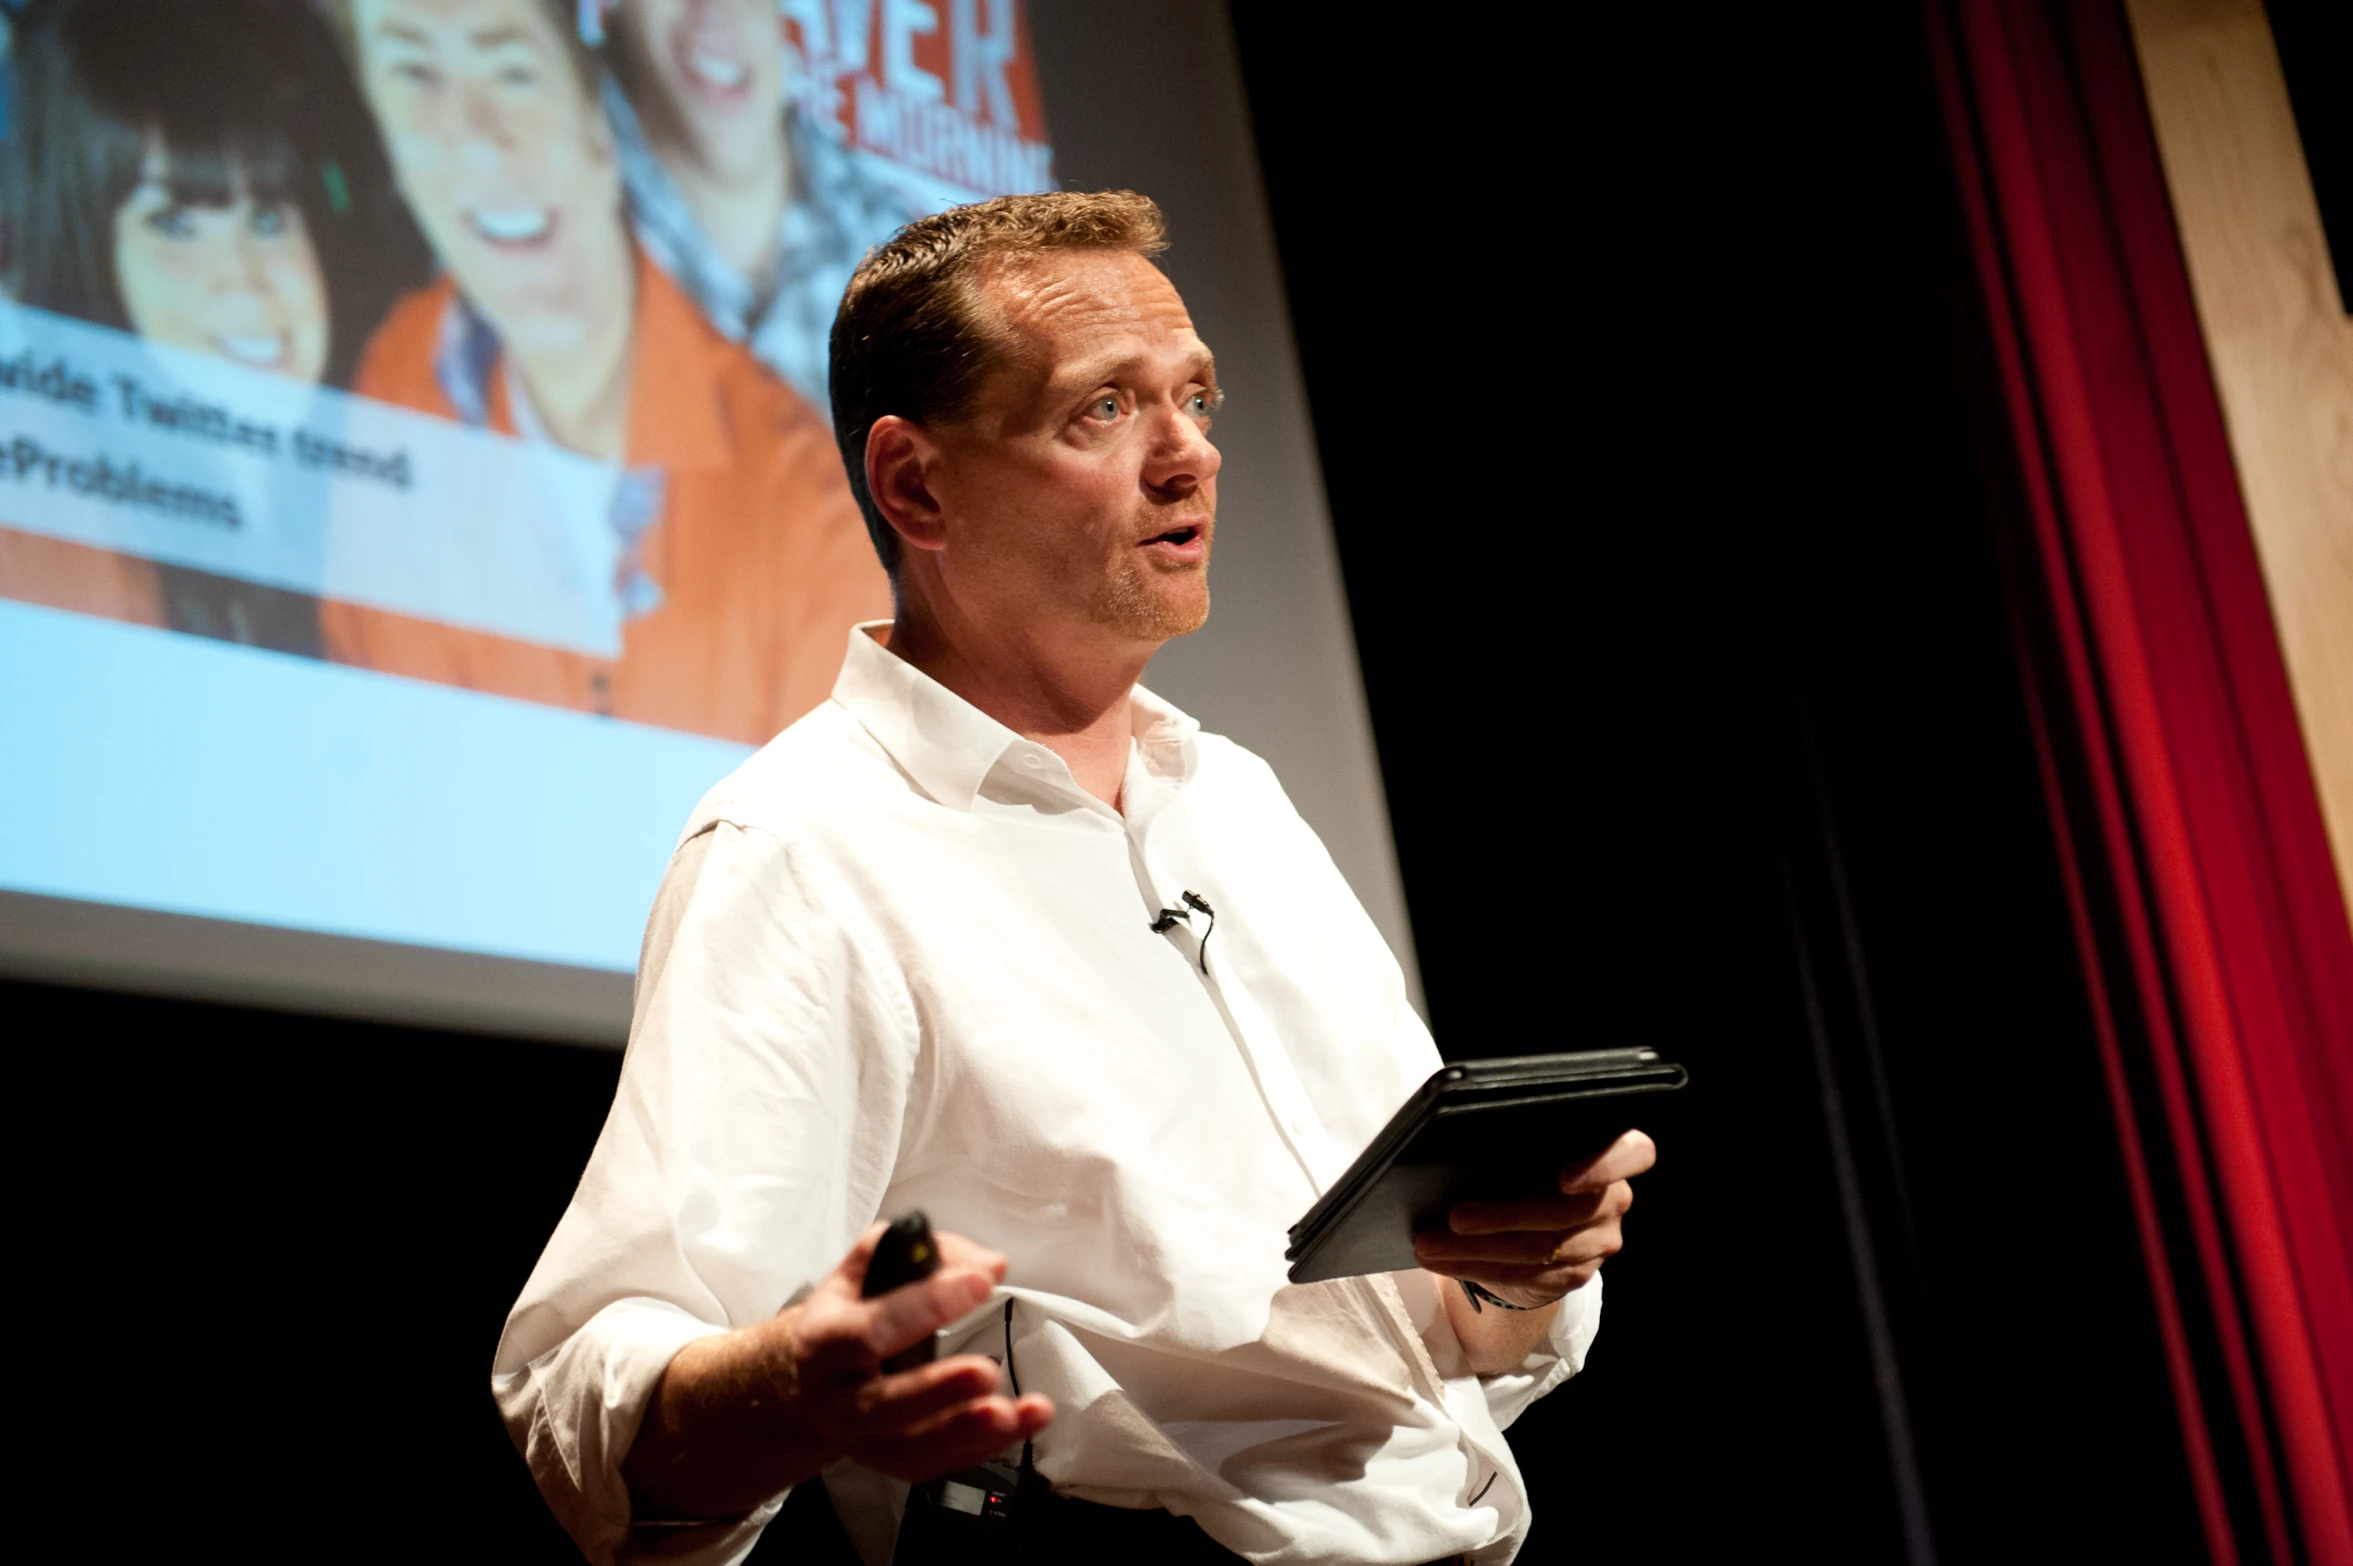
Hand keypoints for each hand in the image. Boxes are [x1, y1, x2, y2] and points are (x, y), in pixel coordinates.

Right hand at [623, 1224, 1053, 1517]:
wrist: (812, 1378)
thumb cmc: (852, 1312)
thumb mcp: (869, 1269)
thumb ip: (923, 1252)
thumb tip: (990, 1265)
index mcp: (826, 1340)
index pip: (871, 1328)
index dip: (927, 1305)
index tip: (982, 1282)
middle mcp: (838, 1398)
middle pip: (885, 1406)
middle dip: (939, 1390)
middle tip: (988, 1371)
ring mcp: (863, 1438)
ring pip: (912, 1450)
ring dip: (969, 1434)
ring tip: (1017, 1412)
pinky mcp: (892, 1462)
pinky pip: (939, 1464)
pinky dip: (986, 1447)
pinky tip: (1025, 1421)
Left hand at [1413, 1130, 1656, 1308]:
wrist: (1534, 1229)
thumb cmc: (1523, 1173)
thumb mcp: (1524, 1155)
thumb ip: (1517, 1146)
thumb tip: (1459, 1145)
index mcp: (1609, 1156)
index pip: (1634, 1153)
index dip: (1604, 1165)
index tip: (1562, 1176)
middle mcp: (1612, 1200)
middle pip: (1564, 1212)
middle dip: (1502, 1217)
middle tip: (1454, 1217)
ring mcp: (1599, 1242)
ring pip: (1539, 1250)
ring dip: (1475, 1250)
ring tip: (1429, 1243)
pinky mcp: (1575, 1275)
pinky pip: (1525, 1277)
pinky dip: (1477, 1268)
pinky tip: (1442, 1261)